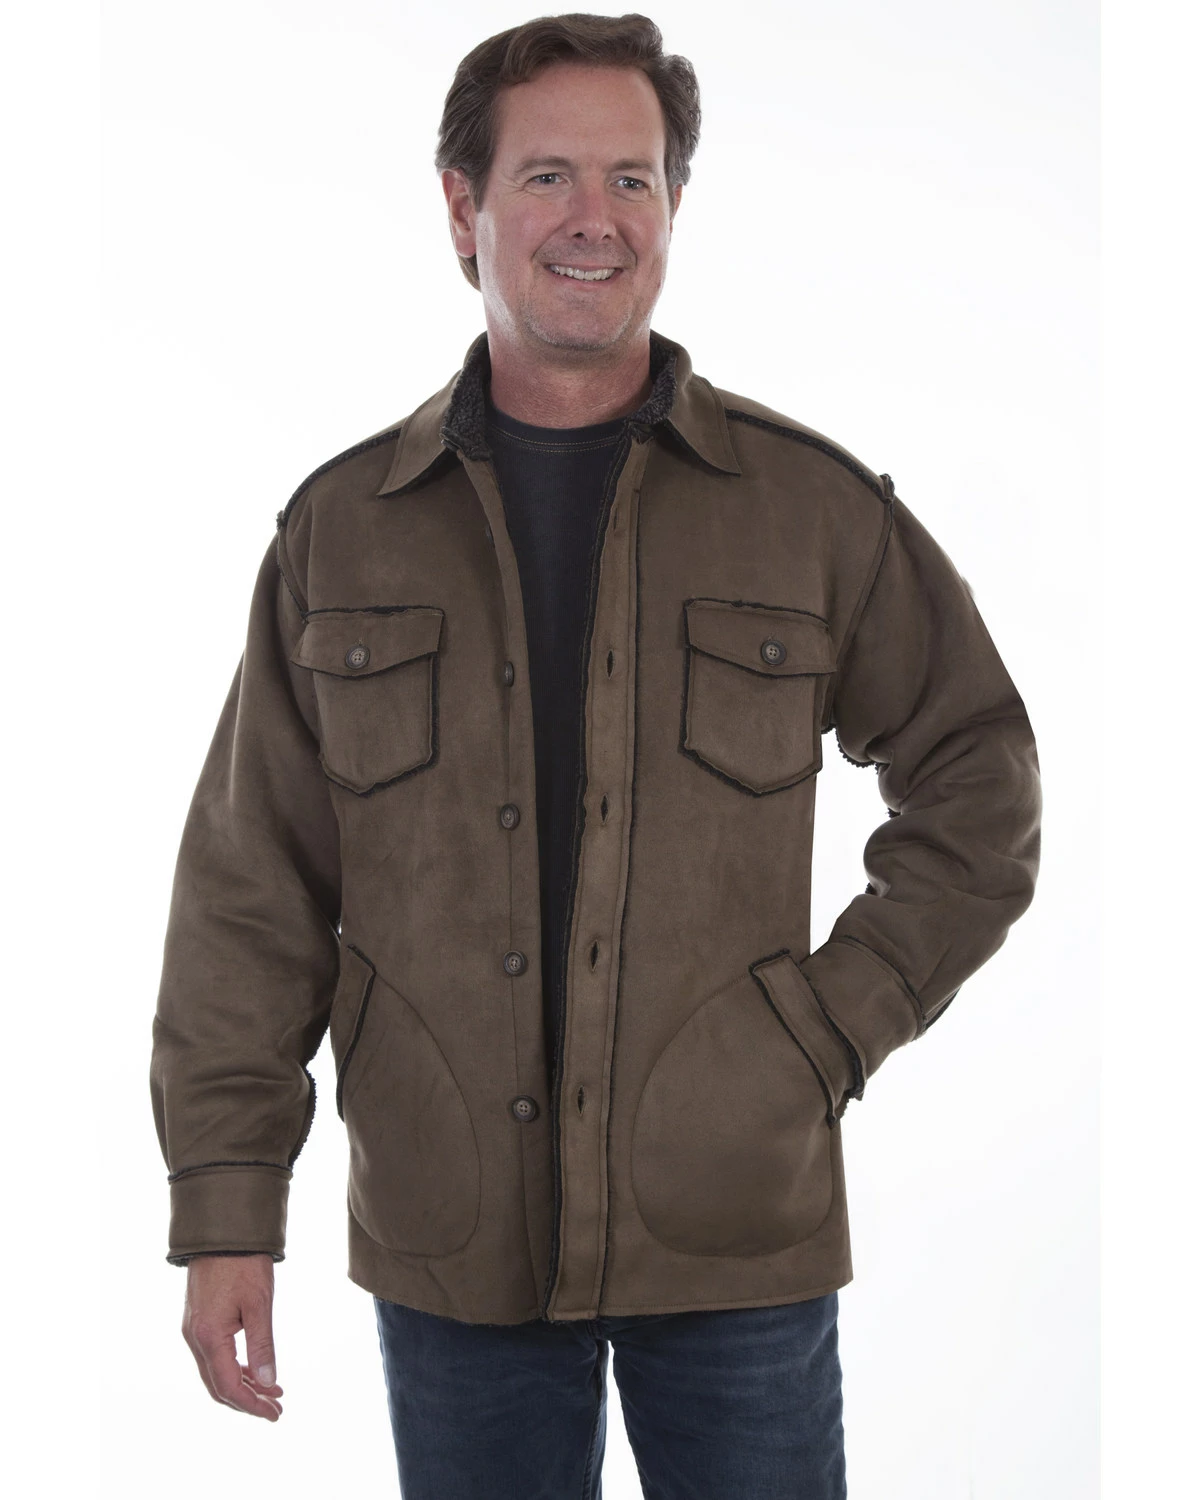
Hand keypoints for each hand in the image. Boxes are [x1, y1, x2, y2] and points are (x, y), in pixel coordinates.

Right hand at [182, 1253, 284, 1419]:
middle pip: (218, 1385)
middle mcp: (195, 1337)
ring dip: (242, 1385)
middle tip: (276, 1408)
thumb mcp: (259, 1304)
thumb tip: (268, 1382)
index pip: (228, 1386)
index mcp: (208, 1336)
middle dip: (247, 1400)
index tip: (275, 1413)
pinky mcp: (198, 1320)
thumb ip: (262, 1345)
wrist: (221, 1230)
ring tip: (271, 1391)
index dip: (251, 1405)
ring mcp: (193, 1329)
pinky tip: (254, 1369)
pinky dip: (234, 1367)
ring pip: (215, 1372)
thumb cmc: (243, 1263)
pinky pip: (213, 1355)